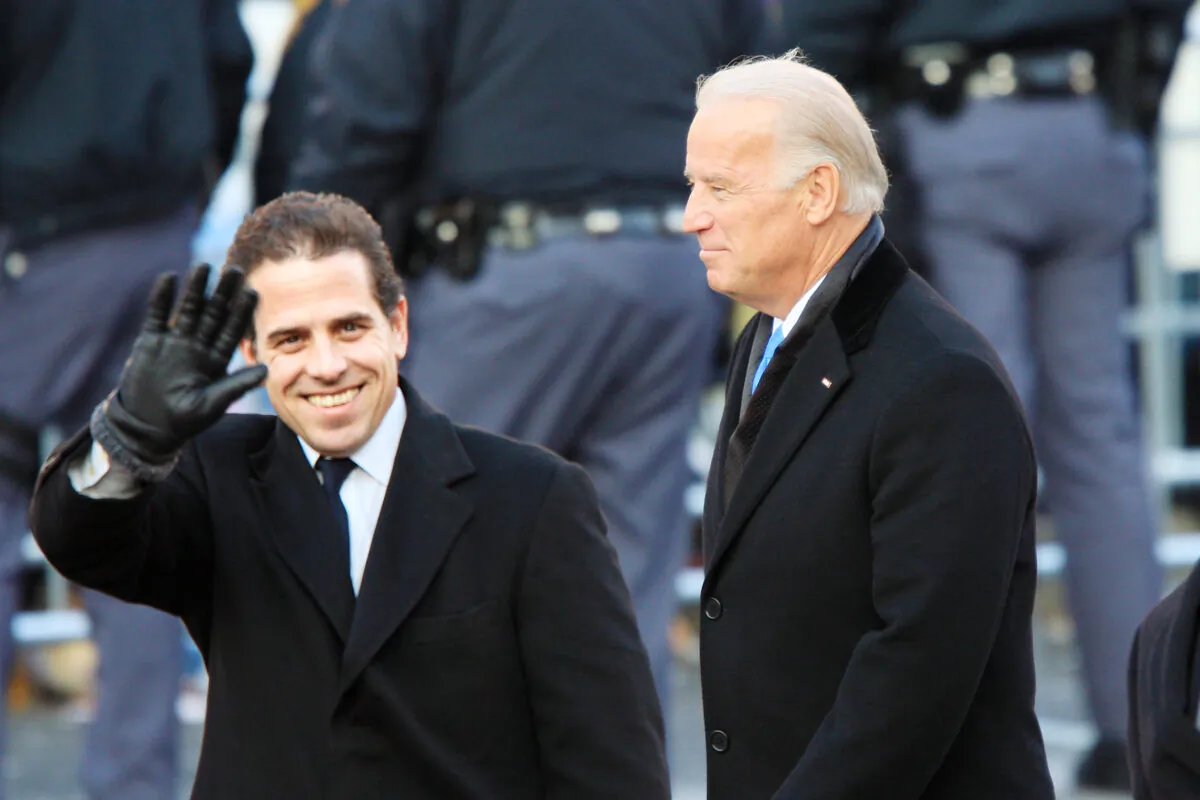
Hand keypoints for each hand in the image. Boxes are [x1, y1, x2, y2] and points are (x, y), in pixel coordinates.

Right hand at [91, 264, 267, 480]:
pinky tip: (169, 278)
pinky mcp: (150, 342)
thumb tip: (266, 370)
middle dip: (223, 293)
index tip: (253, 292)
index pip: (233, 330)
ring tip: (204, 267)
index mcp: (216, 359)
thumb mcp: (212, 403)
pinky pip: (157, 315)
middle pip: (213, 314)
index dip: (242, 312)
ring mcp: (174, 342)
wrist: (147, 426)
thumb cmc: (184, 420)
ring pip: (188, 310)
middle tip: (235, 270)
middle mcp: (198, 346)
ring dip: (195, 289)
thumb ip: (236, 385)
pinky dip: (162, 298)